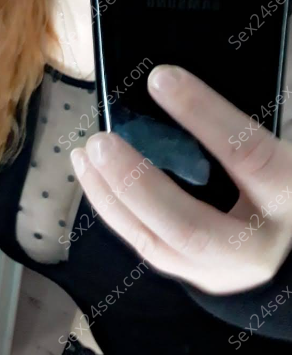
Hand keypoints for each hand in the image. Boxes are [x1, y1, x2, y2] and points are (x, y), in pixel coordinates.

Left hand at [70, 65, 291, 294]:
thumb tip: (170, 85)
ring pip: (157, 245)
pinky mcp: (196, 276)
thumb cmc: (281, 182)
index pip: (246, 154)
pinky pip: (147, 246)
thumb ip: (234, 129)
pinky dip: (115, 210)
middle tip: (100, 141)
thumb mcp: (276, 151)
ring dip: (112, 198)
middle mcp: (256, 246)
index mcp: (288, 196)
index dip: (203, 115)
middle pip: (189, 226)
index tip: (160, 78)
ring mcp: (222, 271)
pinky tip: (94, 180)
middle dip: (136, 183)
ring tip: (84, 156)